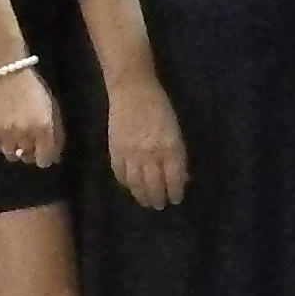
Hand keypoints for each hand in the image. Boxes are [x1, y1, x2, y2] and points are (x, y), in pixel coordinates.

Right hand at [0, 67, 62, 171]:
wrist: (7, 73)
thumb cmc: (33, 89)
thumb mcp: (51, 109)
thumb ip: (54, 133)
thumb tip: (54, 157)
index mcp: (43, 128)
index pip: (44, 159)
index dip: (45, 158)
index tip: (43, 154)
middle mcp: (24, 134)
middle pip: (27, 158)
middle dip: (30, 152)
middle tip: (29, 142)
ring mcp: (5, 133)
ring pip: (11, 155)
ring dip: (15, 149)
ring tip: (15, 138)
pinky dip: (1, 143)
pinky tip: (4, 133)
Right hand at [106, 79, 187, 210]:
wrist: (132, 90)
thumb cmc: (160, 107)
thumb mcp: (175, 131)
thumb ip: (177, 154)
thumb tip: (179, 176)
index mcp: (171, 148)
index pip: (174, 179)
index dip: (175, 192)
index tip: (175, 199)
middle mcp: (152, 155)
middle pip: (154, 186)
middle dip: (158, 198)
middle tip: (159, 205)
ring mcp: (132, 154)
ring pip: (136, 184)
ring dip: (141, 196)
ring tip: (144, 201)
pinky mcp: (115, 150)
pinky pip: (120, 173)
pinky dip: (124, 182)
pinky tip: (129, 185)